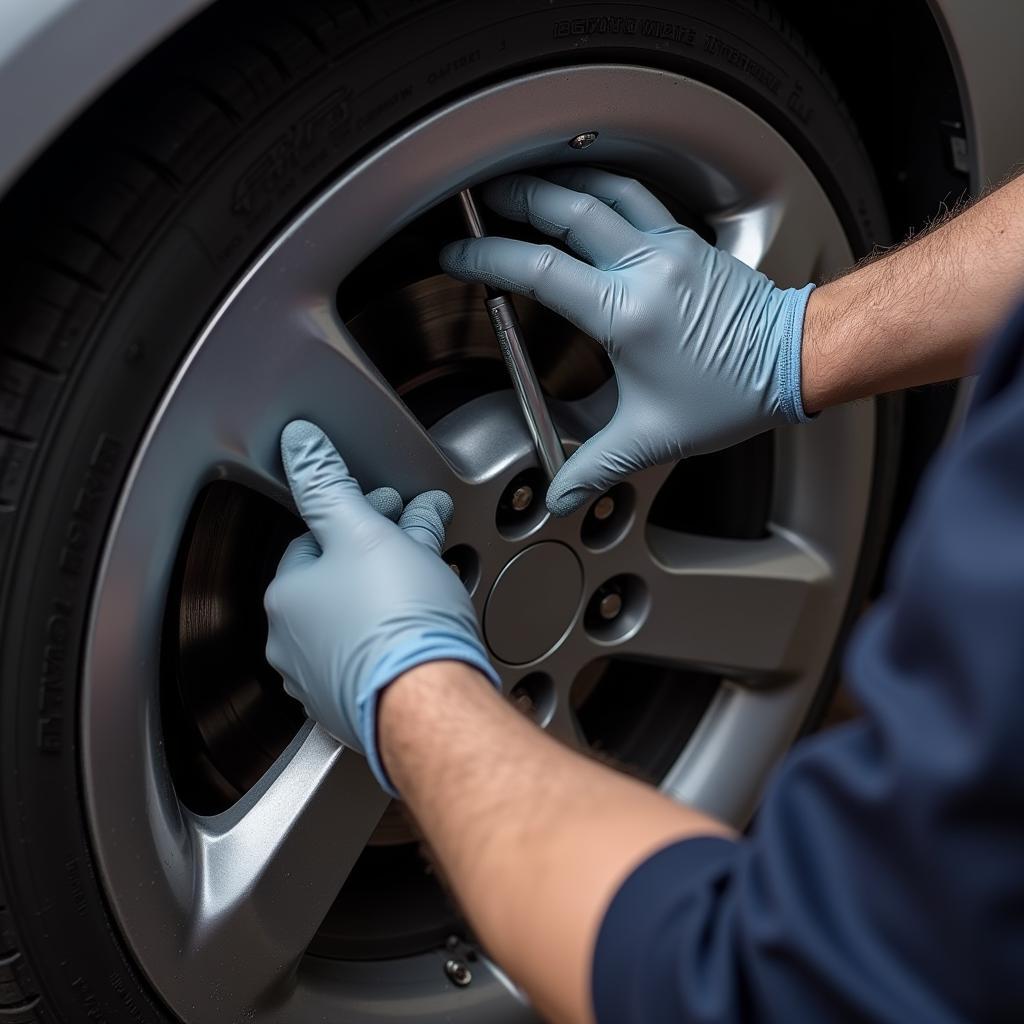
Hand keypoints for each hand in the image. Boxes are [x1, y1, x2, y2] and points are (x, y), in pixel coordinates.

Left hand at [264, 420, 499, 793]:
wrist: (428, 704)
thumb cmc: (397, 625)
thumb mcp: (363, 531)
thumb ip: (328, 484)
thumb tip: (300, 444)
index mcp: (287, 597)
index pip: (315, 539)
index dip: (357, 516)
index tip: (388, 507)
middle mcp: (294, 642)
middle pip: (337, 579)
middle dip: (376, 549)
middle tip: (414, 534)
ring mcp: (323, 680)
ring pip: (354, 619)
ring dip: (387, 590)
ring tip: (426, 576)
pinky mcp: (356, 705)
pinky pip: (371, 655)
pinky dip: (393, 633)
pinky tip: (421, 623)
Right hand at [440, 168, 814, 514]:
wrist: (794, 361)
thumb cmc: (733, 393)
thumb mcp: (651, 437)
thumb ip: (595, 467)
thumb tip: (559, 493)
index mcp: (625, 312)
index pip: (537, 270)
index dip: (486, 260)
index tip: (457, 259)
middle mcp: (646, 267)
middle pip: (566, 210)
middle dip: (514, 198)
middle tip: (480, 199)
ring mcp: (669, 247)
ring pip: (604, 190)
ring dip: (558, 181)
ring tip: (523, 181)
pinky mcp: (688, 242)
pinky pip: (638, 196)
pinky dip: (603, 184)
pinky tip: (586, 186)